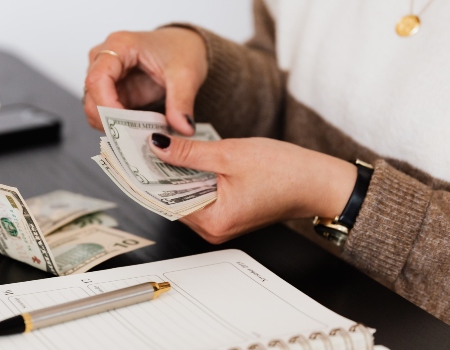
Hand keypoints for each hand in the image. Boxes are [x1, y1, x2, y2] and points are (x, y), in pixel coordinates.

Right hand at [83, 27, 207, 135]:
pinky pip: (106, 115)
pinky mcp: (112, 93)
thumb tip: (183, 128)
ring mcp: (106, 77)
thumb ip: (182, 102)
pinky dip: (119, 127)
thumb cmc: (181, 49)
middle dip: (110, 122)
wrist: (186, 47)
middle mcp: (104, 59)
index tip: (125, 126)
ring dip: (114, 126)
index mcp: (119, 45)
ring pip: (95, 109)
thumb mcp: (186, 75)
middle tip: (136, 138)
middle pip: (91, 97)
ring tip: (140, 135)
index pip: (97, 79)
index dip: (106, 106)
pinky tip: (138, 132)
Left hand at [148, 133, 357, 243]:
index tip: (130, 156)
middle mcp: (214, 230)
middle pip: (173, 200)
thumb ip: (188, 152)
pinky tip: (187, 157)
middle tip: (143, 144)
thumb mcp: (229, 154)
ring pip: (186, 196)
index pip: (164, 200)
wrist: (318, 181)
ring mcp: (221, 223)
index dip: (146, 176)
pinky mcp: (228, 213)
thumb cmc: (285, 171)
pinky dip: (193, 177)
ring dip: (176, 173)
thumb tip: (157, 146)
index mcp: (213, 221)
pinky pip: (201, 196)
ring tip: (163, 146)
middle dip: (159, 172)